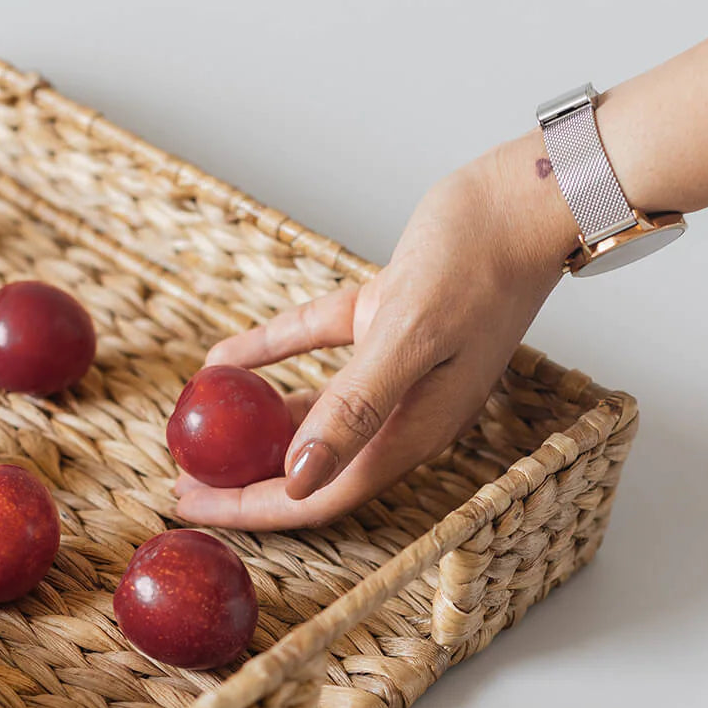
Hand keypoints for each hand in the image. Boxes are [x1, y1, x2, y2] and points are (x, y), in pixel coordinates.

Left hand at [174, 129, 573, 529]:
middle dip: (246, 478)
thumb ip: (355, 410)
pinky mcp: (387, 320)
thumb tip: (300, 480)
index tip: (192, 505)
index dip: (254, 507)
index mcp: (415, 429)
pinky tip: (225, 355)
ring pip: (313, 410)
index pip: (323, 491)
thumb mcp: (408, 339)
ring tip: (199, 430)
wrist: (525, 199)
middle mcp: (406, 409)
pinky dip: (272, 352)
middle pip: (313, 462)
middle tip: (182, 479)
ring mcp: (397, 366)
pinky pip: (317, 346)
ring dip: (256, 422)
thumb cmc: (478, 265)